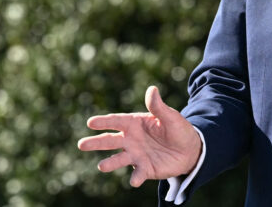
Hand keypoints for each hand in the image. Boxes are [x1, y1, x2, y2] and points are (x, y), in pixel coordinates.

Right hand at [77, 86, 201, 186]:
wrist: (190, 150)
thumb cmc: (177, 129)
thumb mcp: (170, 116)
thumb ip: (158, 106)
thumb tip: (152, 89)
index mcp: (134, 123)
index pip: (115, 121)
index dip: (103, 122)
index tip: (90, 123)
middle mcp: (131, 139)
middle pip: (110, 140)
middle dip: (95, 143)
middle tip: (81, 145)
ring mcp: (136, 155)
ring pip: (119, 159)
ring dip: (110, 163)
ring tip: (101, 166)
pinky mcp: (145, 169)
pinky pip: (138, 174)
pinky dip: (135, 178)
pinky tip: (134, 181)